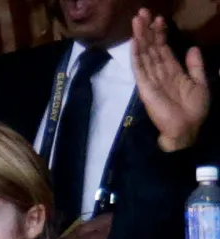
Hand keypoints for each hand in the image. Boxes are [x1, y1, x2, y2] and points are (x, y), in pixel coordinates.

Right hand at [132, 9, 209, 151]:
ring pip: (144, 54)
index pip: (163, 49)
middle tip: (141, 12)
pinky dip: (137, 56)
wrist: (187, 129)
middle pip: (151, 48)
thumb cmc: (194, 110)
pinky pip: (140, 69)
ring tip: (136, 20)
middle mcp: (160, 73)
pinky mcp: (146, 88)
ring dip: (140, 37)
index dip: (160, 33)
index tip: (159, 18)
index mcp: (172, 71)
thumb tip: (191, 48)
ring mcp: (151, 80)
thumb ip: (195, 66)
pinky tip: (135, 42)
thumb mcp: (200, 83)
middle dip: (147, 30)